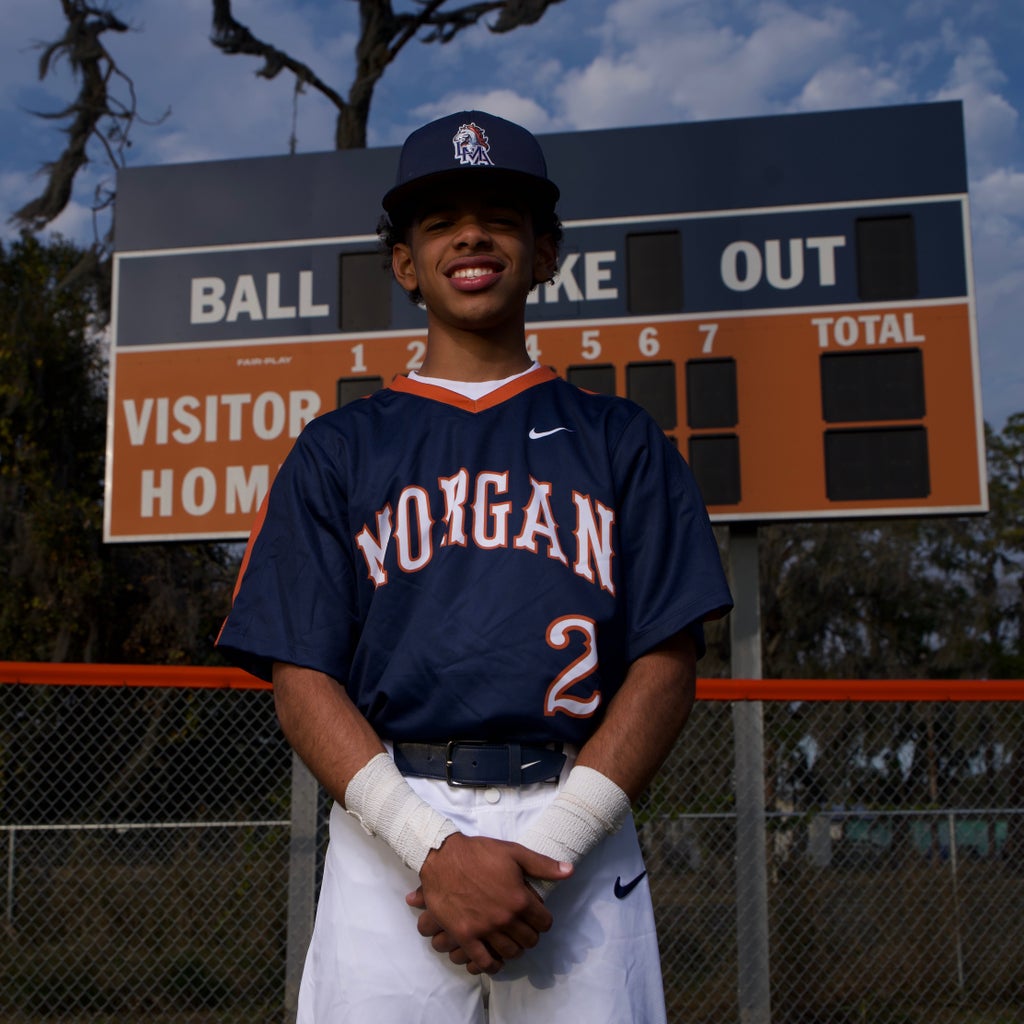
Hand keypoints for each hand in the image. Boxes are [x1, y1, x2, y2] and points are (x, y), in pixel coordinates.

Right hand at [409, 833, 571, 974]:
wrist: (444, 857)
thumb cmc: (480, 852)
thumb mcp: (514, 852)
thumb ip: (543, 865)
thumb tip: (569, 871)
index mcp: (519, 898)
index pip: (544, 923)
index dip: (543, 920)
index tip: (537, 916)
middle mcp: (505, 918)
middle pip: (529, 940)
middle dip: (530, 935)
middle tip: (524, 928)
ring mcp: (484, 929)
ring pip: (510, 952)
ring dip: (514, 949)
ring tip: (511, 941)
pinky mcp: (465, 936)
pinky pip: (484, 962)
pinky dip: (493, 966)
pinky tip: (495, 961)